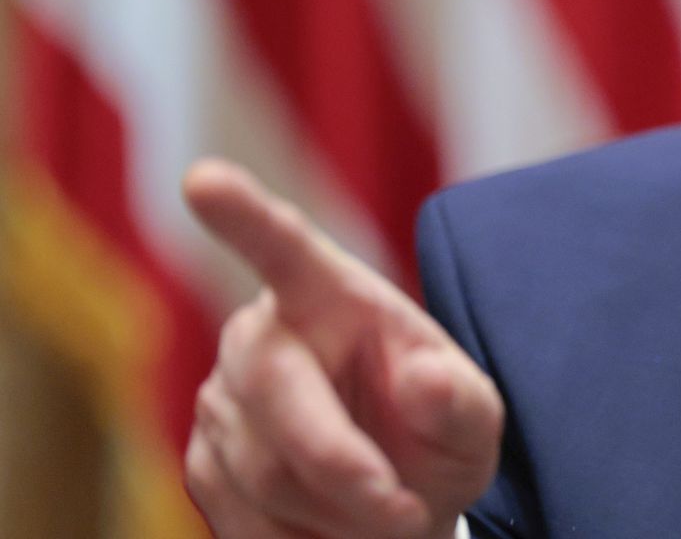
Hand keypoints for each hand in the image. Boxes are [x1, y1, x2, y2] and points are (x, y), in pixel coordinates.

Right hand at [183, 160, 501, 537]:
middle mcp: (261, 334)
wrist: (401, 497)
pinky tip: (339, 527)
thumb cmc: (437, 433)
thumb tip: (426, 380)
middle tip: (408, 516)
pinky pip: (245, 521)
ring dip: (340, 515)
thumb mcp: (474, 417)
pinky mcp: (202, 460)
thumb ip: (460, 401)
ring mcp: (221, 400)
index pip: (285, 248)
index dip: (244, 216)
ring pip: (266, 476)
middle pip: (280, 403)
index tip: (204, 181)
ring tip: (386, 513)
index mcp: (331, 294)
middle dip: (347, 472)